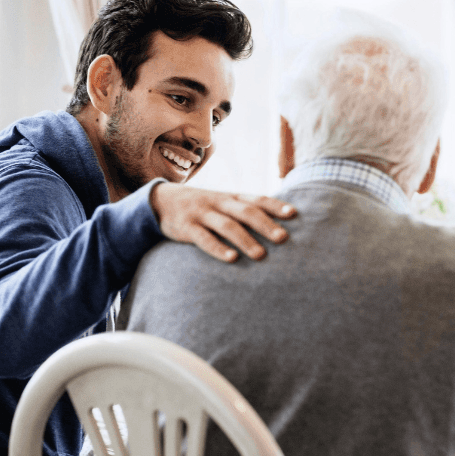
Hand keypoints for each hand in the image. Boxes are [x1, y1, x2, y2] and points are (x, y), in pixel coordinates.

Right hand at [149, 182, 295, 261]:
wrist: (161, 201)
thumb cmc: (204, 206)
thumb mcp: (223, 203)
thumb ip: (245, 210)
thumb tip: (278, 223)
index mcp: (232, 197)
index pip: (257, 198)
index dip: (275, 206)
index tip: (294, 214)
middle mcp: (219, 202)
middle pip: (246, 211)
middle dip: (265, 225)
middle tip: (283, 238)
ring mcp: (202, 214)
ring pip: (227, 226)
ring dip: (245, 240)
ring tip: (261, 255)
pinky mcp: (186, 227)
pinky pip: (203, 239)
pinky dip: (218, 249)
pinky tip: (232, 258)